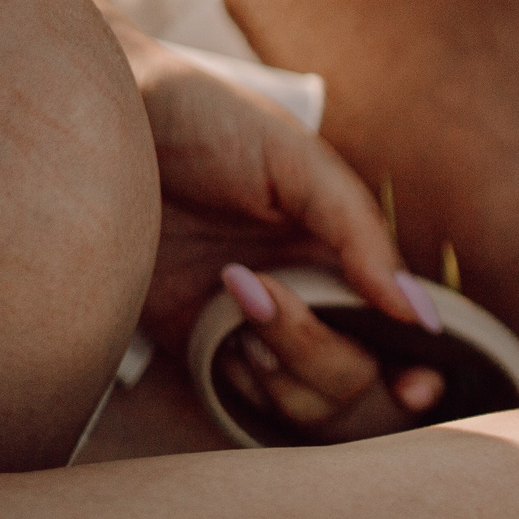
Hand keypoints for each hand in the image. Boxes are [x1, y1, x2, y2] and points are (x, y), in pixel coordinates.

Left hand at [128, 32, 445, 437]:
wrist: (97, 118)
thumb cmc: (205, 120)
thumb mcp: (299, 162)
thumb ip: (363, 235)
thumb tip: (420, 317)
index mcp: (347, 252)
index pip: (404, 332)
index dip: (417, 368)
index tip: (412, 384)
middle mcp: (311, 295)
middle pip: (355, 378)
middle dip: (323, 352)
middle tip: (263, 289)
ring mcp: (255, 324)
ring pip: (302, 399)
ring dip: (278, 361)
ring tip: (234, 290)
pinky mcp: (197, 342)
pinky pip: (237, 394)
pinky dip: (236, 372)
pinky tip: (214, 316)